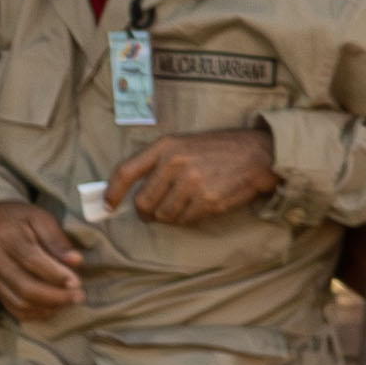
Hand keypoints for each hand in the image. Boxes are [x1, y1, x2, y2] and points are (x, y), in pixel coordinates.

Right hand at [0, 198, 87, 319]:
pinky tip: (53, 308)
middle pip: (25, 287)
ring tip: (68, 302)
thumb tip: (76, 261)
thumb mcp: (40, 218)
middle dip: (56, 296)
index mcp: (7, 237)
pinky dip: (35, 314)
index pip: (32, 261)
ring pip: (20, 302)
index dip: (56, 275)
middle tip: (78, 296)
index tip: (77, 282)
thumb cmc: (19, 219)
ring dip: (48, 307)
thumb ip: (57, 240)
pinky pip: (13, 309)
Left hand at [114, 125, 283, 226]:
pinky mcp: (208, 201)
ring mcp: (192, 183)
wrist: (256, 154)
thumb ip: (157, 162)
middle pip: (143, 202)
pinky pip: (185, 220)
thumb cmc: (216, 149)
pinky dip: (187, 219)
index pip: (126, 171)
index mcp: (165, 146)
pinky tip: (198, 206)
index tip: (108, 205)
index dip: (113, 192)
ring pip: (164, 215)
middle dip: (145, 212)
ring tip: (182, 205)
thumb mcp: (182, 143)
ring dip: (168, 217)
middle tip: (153, 213)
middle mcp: (175, 163)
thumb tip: (131, 190)